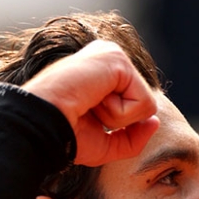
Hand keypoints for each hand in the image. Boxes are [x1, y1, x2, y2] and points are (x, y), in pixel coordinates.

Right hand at [22, 40, 159, 166]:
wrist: (43, 127)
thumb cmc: (66, 136)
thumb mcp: (104, 143)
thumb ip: (132, 136)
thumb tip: (155, 122)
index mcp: (102, 71)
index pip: (135, 104)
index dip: (118, 124)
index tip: (86, 116)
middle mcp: (109, 57)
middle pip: (143, 104)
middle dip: (119, 121)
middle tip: (87, 112)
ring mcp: (113, 55)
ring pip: (146, 103)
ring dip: (117, 117)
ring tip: (90, 106)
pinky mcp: (118, 61)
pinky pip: (143, 102)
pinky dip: (119, 114)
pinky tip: (94, 102)